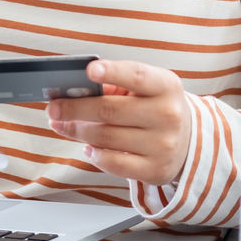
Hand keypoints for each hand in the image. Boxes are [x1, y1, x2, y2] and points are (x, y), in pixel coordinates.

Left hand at [46, 59, 191, 185]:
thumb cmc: (155, 107)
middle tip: (53, 107)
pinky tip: (87, 147)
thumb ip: (114, 86)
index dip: (112, 72)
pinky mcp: (155, 170)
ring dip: (76, 130)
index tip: (89, 70)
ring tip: (62, 124)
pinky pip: (113, 163)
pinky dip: (94, 154)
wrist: (187, 141)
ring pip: (105, 137)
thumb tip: (74, 91)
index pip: (137, 75)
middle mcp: (168, 115)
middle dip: (74, 108)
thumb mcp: (145, 88)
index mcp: (166, 86)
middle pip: (109, 110)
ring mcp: (163, 145)